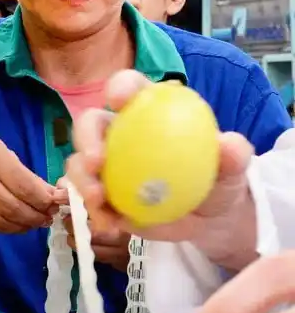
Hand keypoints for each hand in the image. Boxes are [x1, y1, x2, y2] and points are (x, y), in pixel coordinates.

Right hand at [0, 116, 61, 232]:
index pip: (24, 187)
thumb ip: (19, 169)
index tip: (57, 203)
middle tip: (48, 216)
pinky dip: (2, 227)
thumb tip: (45, 192)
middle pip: (14, 208)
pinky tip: (13, 224)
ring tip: (34, 222)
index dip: (45, 200)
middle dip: (36, 216)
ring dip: (22, 226)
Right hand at [64, 70, 256, 268]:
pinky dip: (94, 211)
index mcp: (148, 111)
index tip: (118, 101)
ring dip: (82, 179)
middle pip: (90, 123)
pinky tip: (109, 225)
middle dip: (86, 138)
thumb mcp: (233, 168)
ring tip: (99, 201)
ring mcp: (105, 165)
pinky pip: (88, 199)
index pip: (129, 88)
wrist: (208, 218)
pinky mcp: (101, 194)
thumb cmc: (218, 180)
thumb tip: (229, 144)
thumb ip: (233, 154)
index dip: (120, 87)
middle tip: (96, 162)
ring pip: (79, 163)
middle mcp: (118, 133)